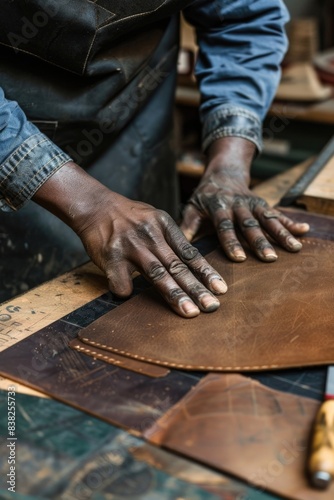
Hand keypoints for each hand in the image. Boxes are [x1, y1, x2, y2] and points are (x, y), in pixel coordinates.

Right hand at [33, 162, 226, 317]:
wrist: (95, 205)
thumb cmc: (129, 216)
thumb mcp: (155, 217)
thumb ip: (172, 238)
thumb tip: (192, 262)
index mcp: (164, 225)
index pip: (189, 253)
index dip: (205, 272)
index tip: (220, 289)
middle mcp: (151, 235)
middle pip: (177, 266)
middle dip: (197, 288)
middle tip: (212, 306)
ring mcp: (131, 246)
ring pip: (157, 275)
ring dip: (175, 295)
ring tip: (190, 312)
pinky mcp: (111, 256)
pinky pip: (122, 283)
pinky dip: (126, 291)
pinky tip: (126, 294)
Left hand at [181, 137, 308, 261]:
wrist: (223, 172)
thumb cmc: (205, 195)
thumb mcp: (192, 207)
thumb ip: (187, 226)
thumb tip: (178, 249)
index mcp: (219, 206)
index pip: (225, 226)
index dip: (232, 242)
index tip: (239, 258)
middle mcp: (238, 205)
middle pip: (250, 224)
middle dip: (260, 241)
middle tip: (269, 258)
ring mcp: (253, 204)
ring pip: (268, 219)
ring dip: (281, 233)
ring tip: (293, 249)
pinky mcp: (263, 204)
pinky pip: (278, 213)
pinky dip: (291, 223)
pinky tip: (304, 231)